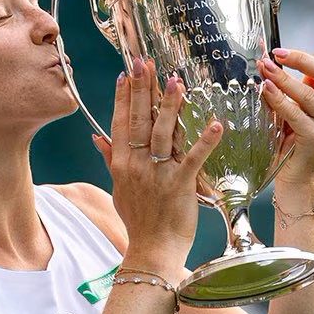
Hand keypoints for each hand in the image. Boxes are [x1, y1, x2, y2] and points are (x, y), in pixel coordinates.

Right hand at [92, 57, 224, 268]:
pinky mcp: (180, 185)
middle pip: (139, 120)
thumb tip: (98, 137)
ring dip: (170, 106)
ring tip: (175, 81)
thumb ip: (110, 158)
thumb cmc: (138, 219)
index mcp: (121, 164)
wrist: (151, 249)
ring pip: (164, 133)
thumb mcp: (118, 187)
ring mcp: (157, 174)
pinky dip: (205, 141)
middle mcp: (136, 165)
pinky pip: (194, 158)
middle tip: (146, 63)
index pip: (120, 123)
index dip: (123, 97)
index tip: (126, 73)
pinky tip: (216, 123)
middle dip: (142, 89)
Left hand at [257, 11, 313, 185]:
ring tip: (263, 66)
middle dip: (301, 60)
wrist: (297, 174)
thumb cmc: (297, 134)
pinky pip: (295, 114)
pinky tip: (265, 89)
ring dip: (282, 79)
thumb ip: (311, 79)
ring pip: (308, 94)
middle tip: (276, 52)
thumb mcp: (306, 102)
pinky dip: (278, 100)